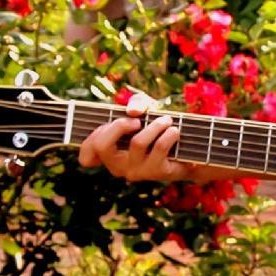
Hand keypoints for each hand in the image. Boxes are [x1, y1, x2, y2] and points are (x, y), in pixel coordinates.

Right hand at [76, 105, 191, 182]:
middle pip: (102, 146)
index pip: (87, 155)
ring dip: (155, 125)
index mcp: (109, 154)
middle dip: (118, 125)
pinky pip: (160, 147)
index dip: (91, 138)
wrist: (188, 152)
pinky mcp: (157, 172)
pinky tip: (174, 130)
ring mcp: (136, 171)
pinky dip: (169, 134)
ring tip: (166, 120)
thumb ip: (136, 102)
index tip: (109, 125)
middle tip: (136, 121)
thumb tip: (133, 111)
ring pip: (137, 142)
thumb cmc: (157, 129)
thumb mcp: (144, 109)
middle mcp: (118, 166)